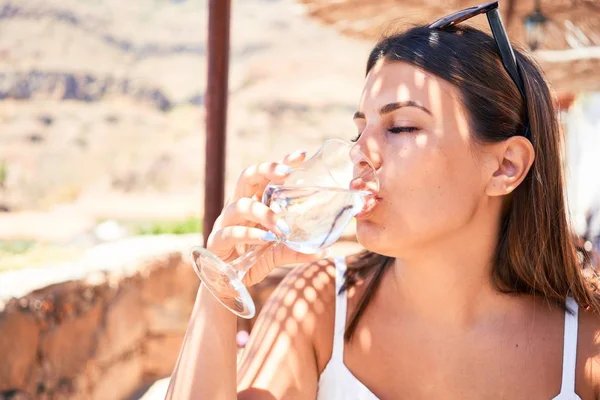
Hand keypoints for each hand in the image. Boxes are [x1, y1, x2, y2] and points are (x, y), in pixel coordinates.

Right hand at [206, 149, 324, 286]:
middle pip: (247, 177)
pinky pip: (232, 232)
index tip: (301, 155)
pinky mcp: (217, 241)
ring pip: (241, 205)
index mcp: (253, 203)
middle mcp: (238, 207)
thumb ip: (297, 250)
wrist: (226, 285)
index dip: (281, 162)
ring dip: (264, 213)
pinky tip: (266, 240)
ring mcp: (226, 222)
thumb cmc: (251, 260)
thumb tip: (327, 250)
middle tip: (286, 174)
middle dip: (266, 170)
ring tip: (282, 227)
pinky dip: (250, 235)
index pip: (265, 176)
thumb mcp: (278, 253)